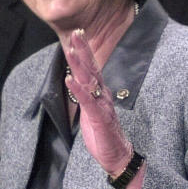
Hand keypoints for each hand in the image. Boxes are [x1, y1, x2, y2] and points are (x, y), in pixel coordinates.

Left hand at [65, 29, 132, 174]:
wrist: (117, 156)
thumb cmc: (103, 134)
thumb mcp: (91, 111)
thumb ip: (86, 96)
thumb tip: (77, 82)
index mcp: (100, 93)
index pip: (91, 69)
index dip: (85, 52)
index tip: (78, 35)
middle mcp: (103, 95)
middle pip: (92, 68)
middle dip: (83, 50)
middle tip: (76, 32)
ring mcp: (102, 105)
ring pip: (89, 81)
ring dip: (79, 65)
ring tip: (71, 50)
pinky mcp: (99, 117)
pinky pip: (88, 101)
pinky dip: (78, 90)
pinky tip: (70, 79)